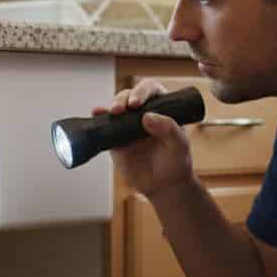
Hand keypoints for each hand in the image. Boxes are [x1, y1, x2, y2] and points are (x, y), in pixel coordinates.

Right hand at [93, 80, 193, 198]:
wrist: (164, 186)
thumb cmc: (176, 163)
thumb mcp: (179, 146)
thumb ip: (169, 129)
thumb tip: (147, 116)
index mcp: (162, 108)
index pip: (151, 91)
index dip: (142, 91)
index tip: (137, 103)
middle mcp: (143, 113)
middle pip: (129, 96)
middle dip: (123, 99)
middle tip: (121, 110)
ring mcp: (128, 126)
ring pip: (117, 108)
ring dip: (111, 106)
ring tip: (111, 112)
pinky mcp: (116, 139)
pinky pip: (106, 127)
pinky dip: (99, 119)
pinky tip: (96, 113)